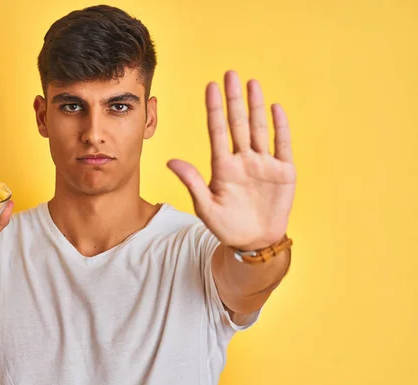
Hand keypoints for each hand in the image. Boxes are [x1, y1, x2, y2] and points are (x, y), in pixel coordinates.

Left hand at [168, 70, 295, 250]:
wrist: (254, 241)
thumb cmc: (226, 225)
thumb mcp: (206, 206)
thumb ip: (191, 182)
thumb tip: (169, 161)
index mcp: (223, 166)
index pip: (217, 131)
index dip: (214, 109)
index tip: (210, 86)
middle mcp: (243, 160)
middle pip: (237, 124)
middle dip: (234, 99)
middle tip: (230, 74)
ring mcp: (263, 164)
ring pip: (259, 129)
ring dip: (256, 107)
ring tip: (252, 84)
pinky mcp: (283, 172)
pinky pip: (282, 145)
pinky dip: (280, 127)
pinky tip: (275, 108)